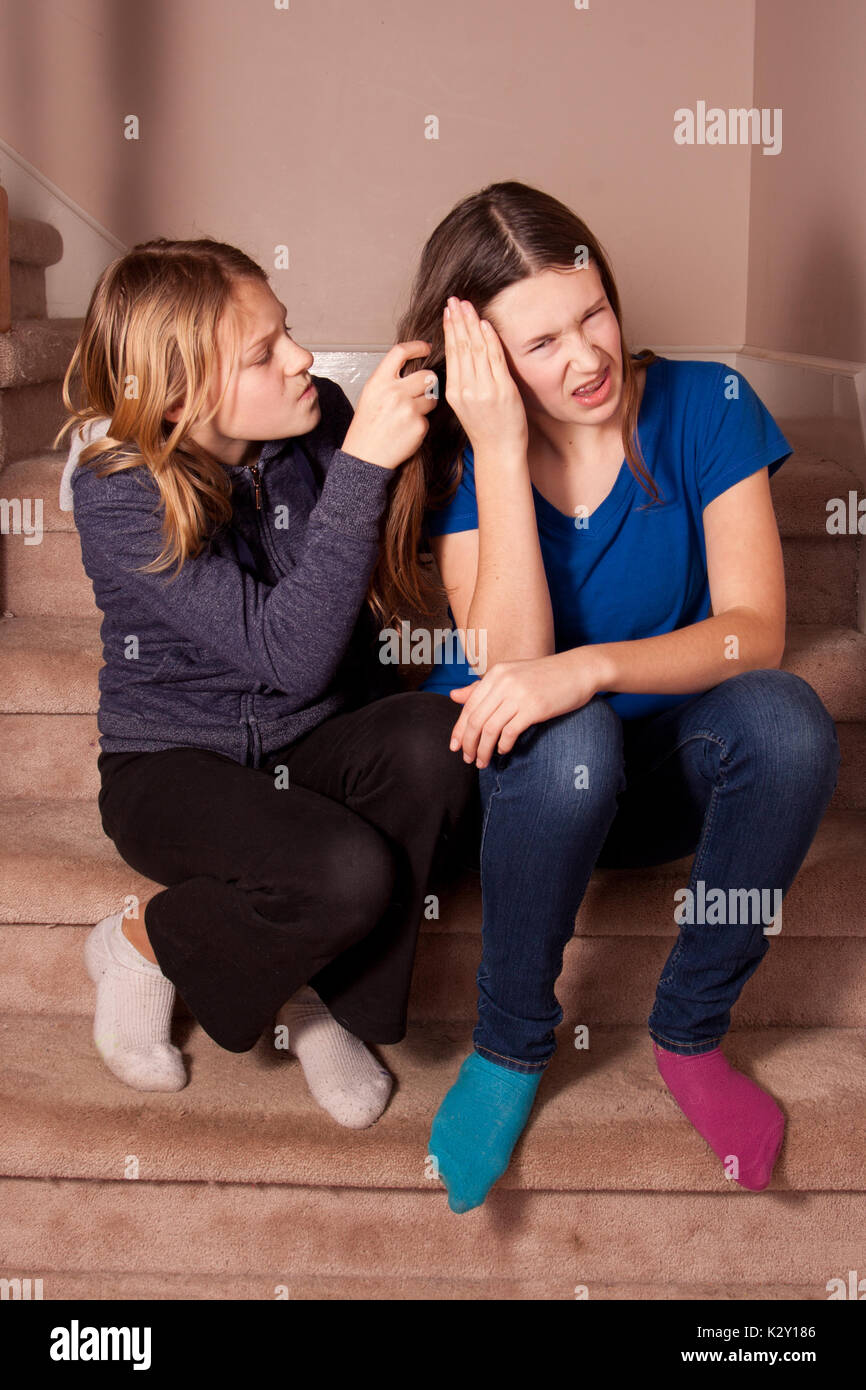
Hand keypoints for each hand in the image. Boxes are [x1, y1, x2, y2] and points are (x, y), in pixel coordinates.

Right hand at [341, 340, 436, 470]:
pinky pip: (428, 418)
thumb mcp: (371, 395)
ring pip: (432, 398)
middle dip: (429, 382)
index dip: (417, 346)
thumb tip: (411, 366)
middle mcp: (394, 393)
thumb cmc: (367, 426)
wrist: (365, 456)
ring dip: (426, 404)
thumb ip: (389, 379)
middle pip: (427, 375)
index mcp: (379, 382)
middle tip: (422, 390)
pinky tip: (406, 430)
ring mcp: (408, 410)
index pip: (400, 352)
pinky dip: (421, 423)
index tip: (426, 347)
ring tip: (409, 414)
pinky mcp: (419, 426)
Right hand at [443, 297, 527, 455]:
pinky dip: (490, 339)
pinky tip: (484, 324)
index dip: (450, 329)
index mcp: (455, 392)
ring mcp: (485, 389)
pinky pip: (495, 358)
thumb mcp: (465, 405)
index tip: (448, 311)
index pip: (452, 353)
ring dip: (471, 323)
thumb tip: (463, 353)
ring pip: (476, 349)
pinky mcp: (503, 390)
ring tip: (467, 305)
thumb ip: (463, 381)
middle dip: (458, 320)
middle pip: (461, 347)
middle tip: (454, 300)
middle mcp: (467, 389)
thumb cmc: (485, 429)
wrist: (499, 451)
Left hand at [447, 650, 601, 766]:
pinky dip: (503, 745)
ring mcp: (519, 694)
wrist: (579, 669)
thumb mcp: (511, 676)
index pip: (468, 706)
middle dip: (468, 743)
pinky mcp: (535, 708)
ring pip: (489, 729)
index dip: (459, 729)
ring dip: (483, 750)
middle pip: (475, 719)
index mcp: (496, 674)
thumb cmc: (545, 676)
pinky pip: (510, 732)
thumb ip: (483, 687)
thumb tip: (453, 696)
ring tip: (482, 762)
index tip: (455, 746)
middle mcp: (503, 682)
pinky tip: (503, 751)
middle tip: (467, 759)